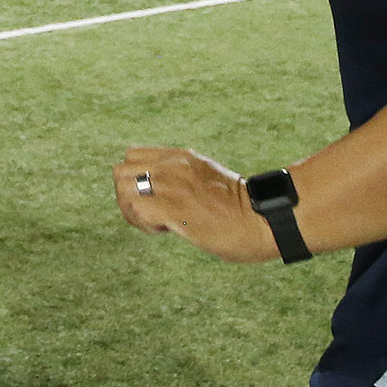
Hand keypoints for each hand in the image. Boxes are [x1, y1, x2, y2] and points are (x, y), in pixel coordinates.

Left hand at [113, 146, 278, 263]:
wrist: (267, 219)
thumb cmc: (244, 209)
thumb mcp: (208, 181)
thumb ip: (185, 180)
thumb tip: (165, 198)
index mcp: (180, 157)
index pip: (132, 155)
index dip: (134, 179)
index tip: (153, 199)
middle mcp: (172, 165)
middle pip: (119, 172)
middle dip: (127, 197)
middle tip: (151, 215)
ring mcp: (172, 185)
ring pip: (122, 190)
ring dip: (132, 212)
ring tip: (158, 225)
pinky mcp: (175, 208)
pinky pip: (136, 211)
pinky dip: (143, 225)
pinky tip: (165, 231)